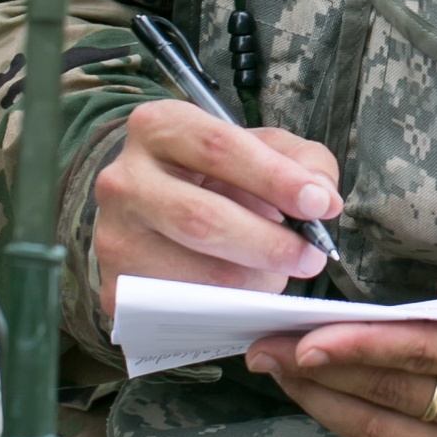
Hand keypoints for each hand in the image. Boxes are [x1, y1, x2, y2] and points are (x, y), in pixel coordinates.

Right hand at [93, 101, 341, 324]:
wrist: (151, 208)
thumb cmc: (214, 175)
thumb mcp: (259, 149)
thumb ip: (302, 160)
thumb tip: (323, 196)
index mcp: (159, 127)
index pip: (220, 148)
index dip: (274, 178)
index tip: (319, 204)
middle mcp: (123, 179)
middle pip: (203, 218)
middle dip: (269, 242)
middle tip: (312, 257)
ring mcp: (113, 236)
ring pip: (194, 273)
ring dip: (252, 282)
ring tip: (278, 274)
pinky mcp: (114, 287)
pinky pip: (180, 309)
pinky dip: (225, 309)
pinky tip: (246, 296)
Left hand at [246, 231, 436, 436]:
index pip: (424, 352)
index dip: (359, 346)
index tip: (305, 337)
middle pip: (395, 396)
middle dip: (323, 373)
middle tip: (267, 348)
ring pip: (389, 434)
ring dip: (326, 404)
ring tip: (281, 372)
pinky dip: (356, 424)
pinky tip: (324, 394)